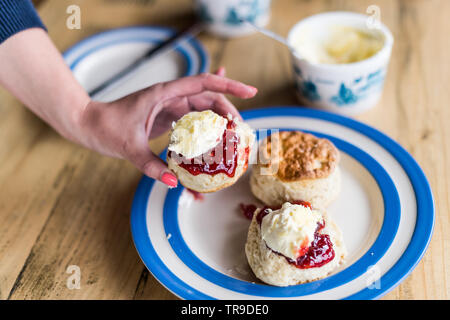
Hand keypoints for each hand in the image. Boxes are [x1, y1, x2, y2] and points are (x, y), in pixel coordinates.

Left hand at [77, 70, 256, 186]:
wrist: (90, 124)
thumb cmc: (106, 129)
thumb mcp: (128, 148)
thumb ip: (150, 166)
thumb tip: (173, 183)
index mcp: (164, 93)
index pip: (204, 84)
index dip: (230, 85)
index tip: (251, 92)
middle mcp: (170, 95)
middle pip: (209, 97)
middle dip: (230, 110)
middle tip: (243, 131)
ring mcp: (170, 104)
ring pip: (204, 106)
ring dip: (221, 117)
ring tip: (236, 134)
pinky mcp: (168, 115)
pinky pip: (194, 116)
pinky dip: (209, 120)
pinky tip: (221, 123)